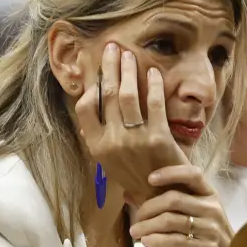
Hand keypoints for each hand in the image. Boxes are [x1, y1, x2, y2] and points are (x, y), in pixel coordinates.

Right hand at [76, 42, 188, 205]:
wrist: (161, 199)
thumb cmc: (135, 178)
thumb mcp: (109, 162)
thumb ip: (99, 138)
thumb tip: (88, 114)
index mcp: (97, 146)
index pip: (84, 107)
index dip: (90, 85)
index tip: (97, 71)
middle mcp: (112, 142)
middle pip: (108, 94)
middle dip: (109, 67)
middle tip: (112, 47)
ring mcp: (135, 140)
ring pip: (128, 95)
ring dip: (128, 70)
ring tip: (129, 55)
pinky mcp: (158, 139)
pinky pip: (155, 104)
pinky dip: (154, 84)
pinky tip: (153, 72)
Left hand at [128, 165, 231, 246]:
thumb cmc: (209, 234)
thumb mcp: (197, 213)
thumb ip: (170, 203)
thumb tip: (129, 194)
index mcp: (209, 194)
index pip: (192, 174)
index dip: (170, 173)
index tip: (149, 178)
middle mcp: (212, 208)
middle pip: (173, 199)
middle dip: (148, 208)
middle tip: (136, 218)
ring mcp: (211, 228)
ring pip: (170, 221)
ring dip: (147, 226)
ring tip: (135, 232)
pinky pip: (176, 241)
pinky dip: (157, 241)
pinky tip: (146, 242)